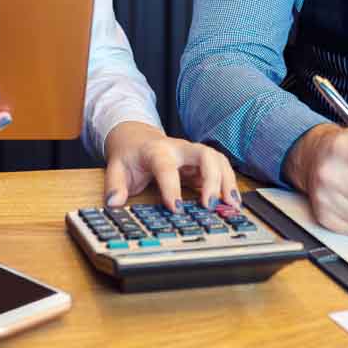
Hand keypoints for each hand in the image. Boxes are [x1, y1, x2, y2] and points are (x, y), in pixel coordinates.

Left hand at [102, 121, 239, 211]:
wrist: (137, 138)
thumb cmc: (130, 156)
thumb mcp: (116, 168)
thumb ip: (115, 185)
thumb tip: (114, 203)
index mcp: (157, 150)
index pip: (166, 166)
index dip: (172, 187)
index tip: (176, 209)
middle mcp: (180, 148)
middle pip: (204, 155)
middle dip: (211, 179)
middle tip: (210, 205)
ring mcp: (193, 154)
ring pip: (218, 159)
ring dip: (227, 181)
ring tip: (231, 205)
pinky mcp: (202, 163)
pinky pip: (221, 169)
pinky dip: (229, 184)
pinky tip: (233, 202)